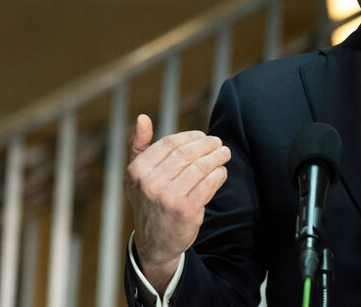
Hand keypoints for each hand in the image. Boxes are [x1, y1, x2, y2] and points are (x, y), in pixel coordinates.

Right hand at [124, 114, 229, 293]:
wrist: (155, 243)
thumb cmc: (148, 201)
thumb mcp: (136, 176)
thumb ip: (138, 146)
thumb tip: (142, 117)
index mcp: (137, 171)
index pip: (170, 143)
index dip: (190, 136)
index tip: (203, 136)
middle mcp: (150, 184)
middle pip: (187, 153)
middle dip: (208, 144)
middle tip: (219, 142)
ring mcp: (168, 198)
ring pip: (201, 167)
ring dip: (217, 157)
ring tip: (224, 153)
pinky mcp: (187, 211)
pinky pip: (209, 184)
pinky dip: (219, 174)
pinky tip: (221, 171)